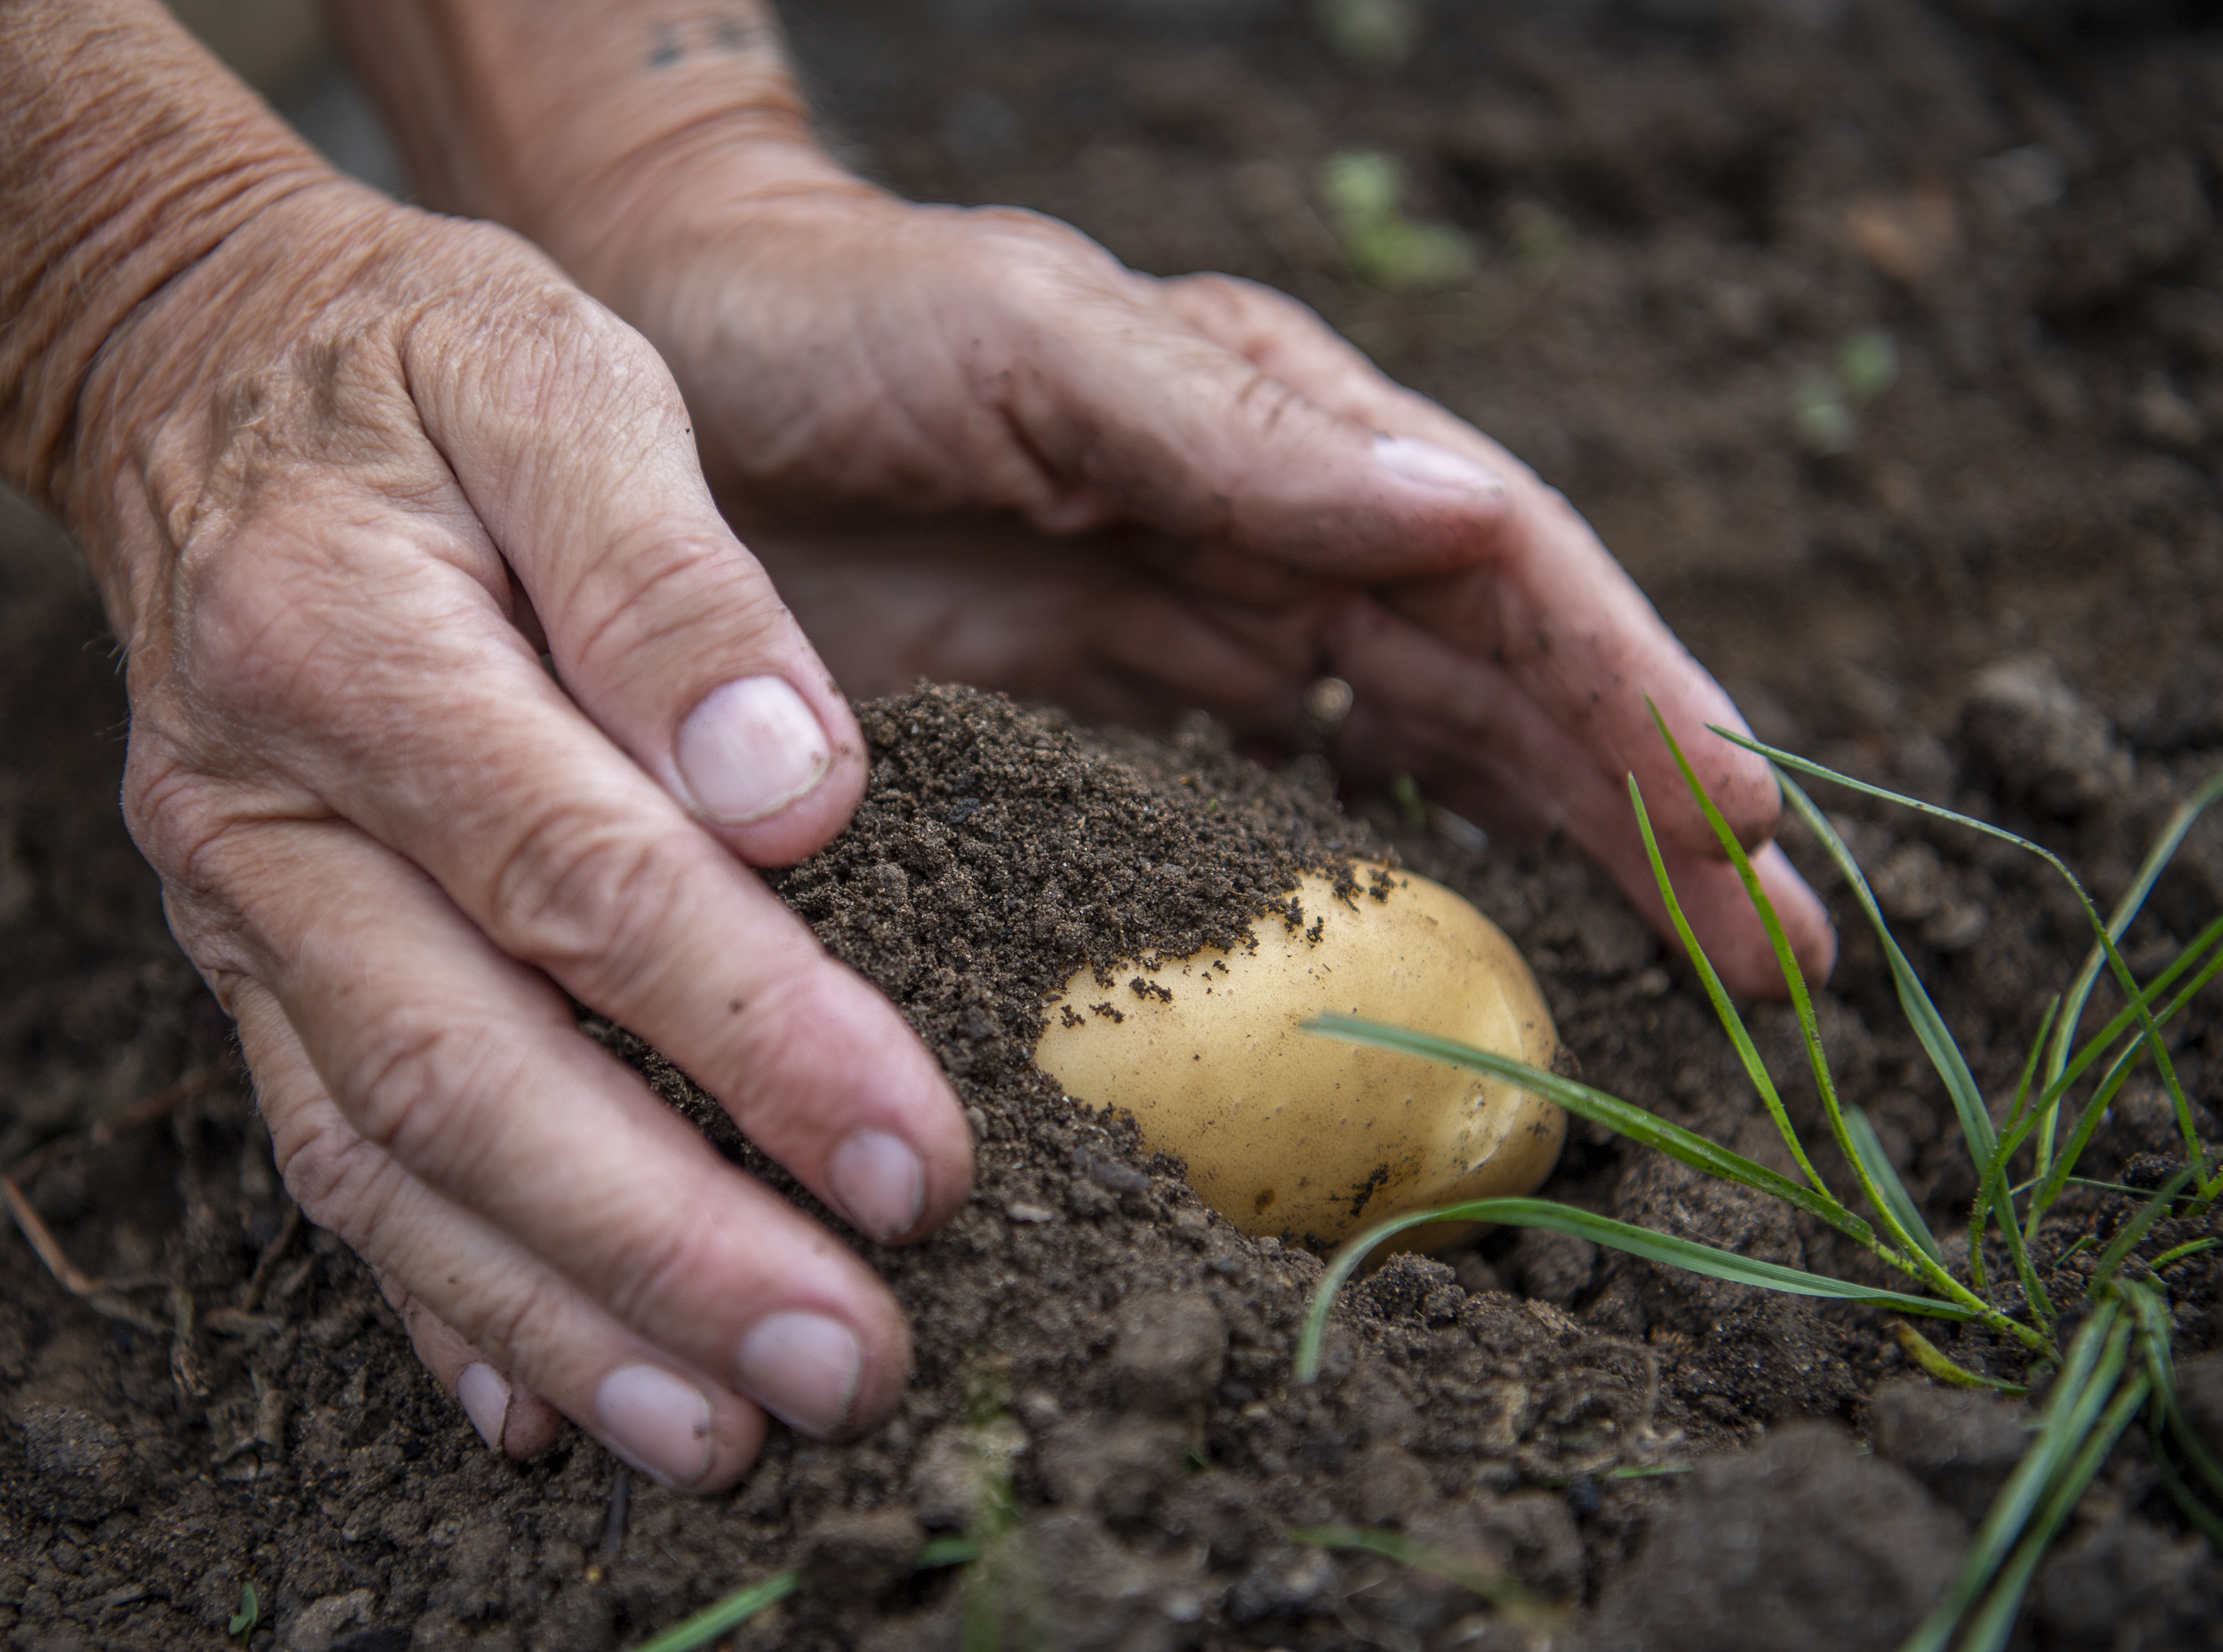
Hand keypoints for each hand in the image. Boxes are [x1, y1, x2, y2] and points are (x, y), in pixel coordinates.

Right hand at [71, 178, 971, 1485]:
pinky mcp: (250, 964)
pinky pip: (323, 1155)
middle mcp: (262, 814)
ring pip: (389, 1160)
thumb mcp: (558, 382)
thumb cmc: (417, 371)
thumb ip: (670, 582)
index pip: (575, 881)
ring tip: (723, 1433)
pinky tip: (539, 1407)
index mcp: (345, 651)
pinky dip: (434, 1297)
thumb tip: (788, 794)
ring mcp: (240, 909)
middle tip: (848, 1361)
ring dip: (562, 1316)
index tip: (920, 1155)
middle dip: (667, 1243)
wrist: (199, 372)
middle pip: (467, 1074)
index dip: (753, 1034)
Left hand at [581, 171, 1836, 995]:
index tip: (1744, 831)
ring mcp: (1181, 634)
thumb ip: (1230, 430)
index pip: (1504, 578)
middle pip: (1494, 690)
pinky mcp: (1087, 716)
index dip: (1630, 701)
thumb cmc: (832, 315)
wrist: (654, 338)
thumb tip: (1465, 514)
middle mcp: (1258, 532)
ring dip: (1544, 867)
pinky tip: (1427, 974)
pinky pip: (1258, 812)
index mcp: (1274, 431)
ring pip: (1407, 763)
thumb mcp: (1031, 343)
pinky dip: (1355, 890)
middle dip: (1643, 813)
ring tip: (1674, 983)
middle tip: (1779, 961)